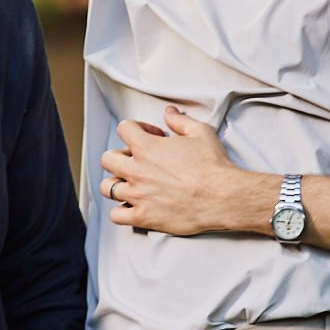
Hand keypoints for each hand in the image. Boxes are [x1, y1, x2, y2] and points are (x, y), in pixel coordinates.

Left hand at [98, 108, 271, 237]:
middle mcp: (136, 171)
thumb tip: (169, 112)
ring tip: (132, 184)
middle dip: (121, 156)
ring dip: (117, 183)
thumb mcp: (200, 132)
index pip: (123, 128)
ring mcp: (138, 195)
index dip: (136, 128)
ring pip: (106, 187)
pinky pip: (116, 215)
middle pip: (107, 159)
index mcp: (146, 147)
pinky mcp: (143, 217)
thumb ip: (180, 121)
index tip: (150, 135)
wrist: (223, 196)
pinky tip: (134, 206)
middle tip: (138, 160)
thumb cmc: (213, 165)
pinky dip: (121, 211)